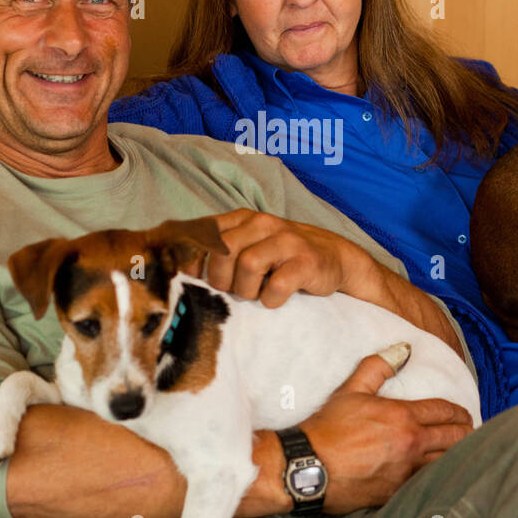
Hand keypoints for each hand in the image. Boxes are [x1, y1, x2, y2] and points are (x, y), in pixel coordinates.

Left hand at [205, 209, 369, 306]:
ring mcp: (287, 241)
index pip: (205, 231)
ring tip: (257, 293)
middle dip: (221, 278)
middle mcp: (264, 224)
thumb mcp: (249, 245)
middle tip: (233, 290)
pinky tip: (276, 298)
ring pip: (248, 266)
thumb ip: (219, 251)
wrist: (335, 259)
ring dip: (247, 289)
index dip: (193, 257)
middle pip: (223, 251)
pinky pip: (277, 286)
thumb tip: (182, 269)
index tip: (196, 276)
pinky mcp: (307, 262)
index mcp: (243, 219)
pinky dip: (271, 299)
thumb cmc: (282, 258)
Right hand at [299, 353, 474, 513]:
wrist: (309, 468)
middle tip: (468, 431)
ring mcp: (406, 472)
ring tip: (458, 453)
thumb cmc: (328, 427)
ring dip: (456, 456)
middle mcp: (411, 445)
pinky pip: (428, 485)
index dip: (459, 411)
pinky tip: (438, 475)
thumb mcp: (351, 390)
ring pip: (447, 464)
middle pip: (456, 439)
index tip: (463, 414)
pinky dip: (437, 477)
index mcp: (403, 417)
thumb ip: (379, 366)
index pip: (445, 411)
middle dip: (466, 432)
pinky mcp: (397, 494)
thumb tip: (403, 349)